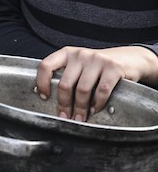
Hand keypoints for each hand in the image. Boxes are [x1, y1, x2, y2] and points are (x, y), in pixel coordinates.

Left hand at [36, 46, 157, 121]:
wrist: (129, 58)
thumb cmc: (99, 66)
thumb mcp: (79, 65)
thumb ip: (67, 75)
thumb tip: (51, 99)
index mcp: (66, 54)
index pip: (46, 66)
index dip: (42, 82)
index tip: (44, 97)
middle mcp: (79, 55)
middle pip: (65, 84)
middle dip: (64, 104)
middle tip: (65, 116)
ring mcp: (97, 60)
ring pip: (82, 90)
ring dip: (80, 108)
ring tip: (80, 118)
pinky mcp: (113, 68)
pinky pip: (102, 90)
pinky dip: (97, 103)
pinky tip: (95, 110)